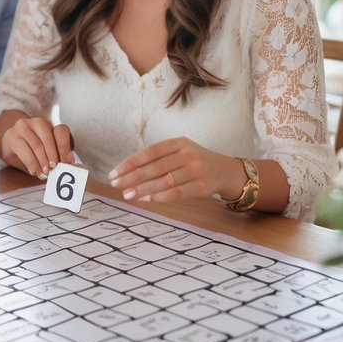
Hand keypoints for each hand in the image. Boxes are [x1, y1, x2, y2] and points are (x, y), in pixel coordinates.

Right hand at [0, 115, 74, 178]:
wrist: (13, 144)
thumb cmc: (35, 150)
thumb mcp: (49, 150)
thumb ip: (59, 155)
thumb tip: (70, 164)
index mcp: (51, 125)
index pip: (61, 132)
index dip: (65, 148)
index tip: (67, 163)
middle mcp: (38, 122)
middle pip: (47, 138)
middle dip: (52, 156)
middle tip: (54, 169)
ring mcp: (24, 126)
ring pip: (36, 144)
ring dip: (41, 161)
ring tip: (44, 173)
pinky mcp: (13, 135)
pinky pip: (24, 150)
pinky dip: (31, 163)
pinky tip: (34, 171)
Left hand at [108, 136, 241, 203]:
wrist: (227, 171)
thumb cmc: (196, 162)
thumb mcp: (181, 151)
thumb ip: (160, 158)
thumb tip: (129, 171)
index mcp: (179, 142)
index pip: (150, 152)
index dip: (131, 162)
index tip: (115, 172)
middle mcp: (188, 154)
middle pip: (155, 167)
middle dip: (132, 176)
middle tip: (116, 184)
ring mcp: (197, 170)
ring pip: (164, 181)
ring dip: (143, 189)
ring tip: (127, 194)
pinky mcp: (203, 187)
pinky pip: (177, 193)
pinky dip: (159, 196)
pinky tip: (145, 199)